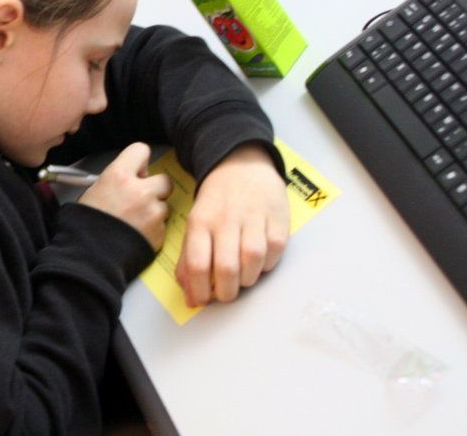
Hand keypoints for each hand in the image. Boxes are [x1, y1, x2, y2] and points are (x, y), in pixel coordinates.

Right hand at [79, 143, 171, 250]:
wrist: (88, 257)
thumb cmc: (84, 225)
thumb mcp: (93, 191)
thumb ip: (116, 179)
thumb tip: (133, 176)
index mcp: (119, 175)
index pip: (141, 150)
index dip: (140, 161)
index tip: (138, 169)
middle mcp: (139, 190)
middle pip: (164, 179)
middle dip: (155, 188)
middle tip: (141, 197)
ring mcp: (152, 212)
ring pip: (164, 205)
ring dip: (153, 211)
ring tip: (134, 221)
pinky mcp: (160, 233)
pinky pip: (162, 226)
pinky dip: (153, 229)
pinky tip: (136, 234)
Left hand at [175, 143, 288, 306]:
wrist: (241, 165)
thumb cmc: (216, 202)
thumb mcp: (195, 224)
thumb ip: (188, 260)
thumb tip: (190, 298)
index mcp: (200, 221)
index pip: (197, 263)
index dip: (200, 290)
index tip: (202, 301)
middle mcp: (226, 219)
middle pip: (227, 267)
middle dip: (226, 292)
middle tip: (226, 294)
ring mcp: (253, 217)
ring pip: (253, 260)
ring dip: (248, 279)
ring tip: (243, 278)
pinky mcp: (277, 216)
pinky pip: (276, 250)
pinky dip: (268, 264)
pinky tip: (260, 262)